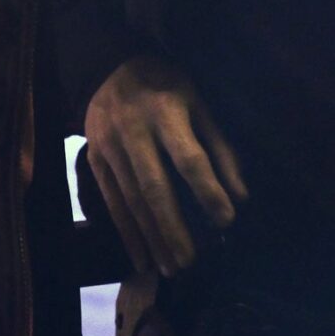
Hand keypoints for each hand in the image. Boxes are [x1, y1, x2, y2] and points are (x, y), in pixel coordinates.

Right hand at [83, 55, 247, 277]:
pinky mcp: (93, 160)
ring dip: (151, 238)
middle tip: (191, 262)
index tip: (227, 221)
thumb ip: (220, 148)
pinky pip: (111, 202)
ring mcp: (109, 147)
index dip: (208, 190)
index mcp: (167, 113)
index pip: (190, 158)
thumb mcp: (199, 105)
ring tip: (170, 268)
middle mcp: (134, 131)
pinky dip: (126, 233)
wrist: (109, 67)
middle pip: (154, 187)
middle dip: (173, 228)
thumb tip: (241, 195)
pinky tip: (141, 257)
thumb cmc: (167, 87)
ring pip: (130, 200)